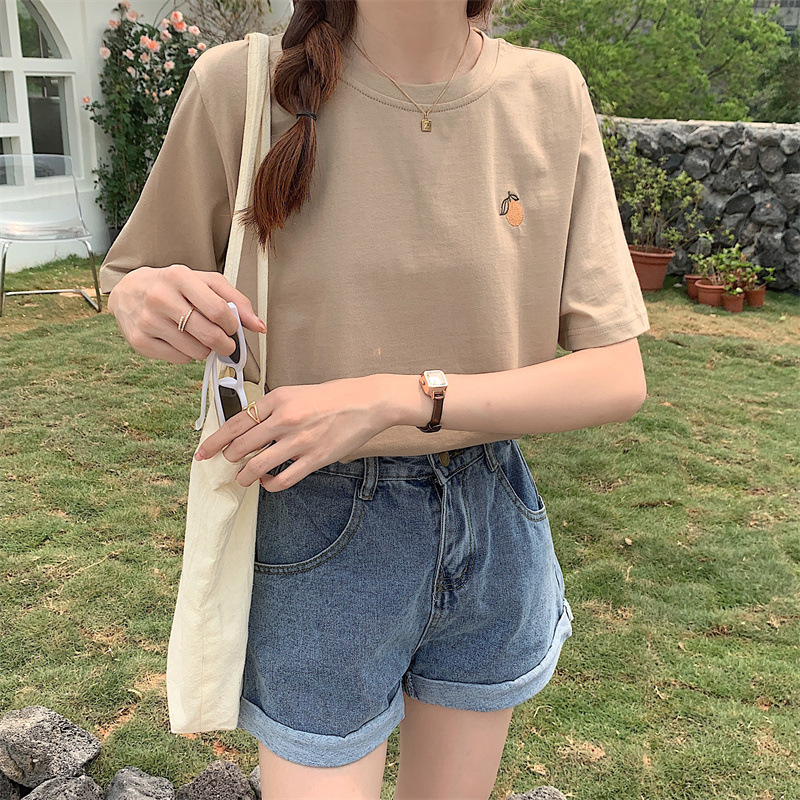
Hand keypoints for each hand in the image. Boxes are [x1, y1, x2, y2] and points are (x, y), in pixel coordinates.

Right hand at [107, 264, 266, 362]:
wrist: (129, 290)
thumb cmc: (174, 286)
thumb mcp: (205, 282)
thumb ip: (236, 300)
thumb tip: (259, 326)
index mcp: (179, 277)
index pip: (219, 311)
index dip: (233, 325)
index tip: (232, 327)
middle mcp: (160, 297)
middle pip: (209, 335)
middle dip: (225, 344)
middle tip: (225, 343)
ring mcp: (148, 320)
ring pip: (196, 351)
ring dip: (206, 349)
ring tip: (199, 337)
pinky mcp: (140, 341)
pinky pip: (180, 359)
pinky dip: (187, 354)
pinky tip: (181, 340)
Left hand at [193, 375, 392, 489]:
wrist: (367, 402)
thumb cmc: (334, 396)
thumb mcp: (296, 392)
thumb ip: (273, 408)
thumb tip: (250, 427)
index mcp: (277, 399)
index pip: (235, 423)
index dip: (214, 441)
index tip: (203, 452)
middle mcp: (284, 419)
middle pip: (240, 446)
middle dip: (229, 458)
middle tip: (227, 462)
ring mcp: (299, 441)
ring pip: (256, 465)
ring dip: (244, 475)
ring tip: (243, 477)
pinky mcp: (314, 458)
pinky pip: (282, 479)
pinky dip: (268, 484)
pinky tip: (267, 480)